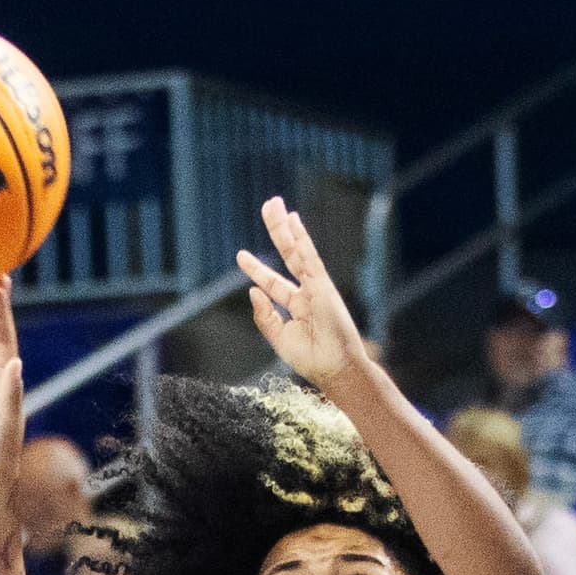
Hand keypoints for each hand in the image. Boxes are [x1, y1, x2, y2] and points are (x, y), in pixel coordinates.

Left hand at [235, 196, 363, 390]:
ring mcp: (316, 287)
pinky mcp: (324, 287)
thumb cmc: (311, 359)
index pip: (273, 282)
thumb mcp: (280, 337)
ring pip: (298, 252)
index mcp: (296, 308)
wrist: (334, 369)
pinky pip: (309, 259)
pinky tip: (293, 222)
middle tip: (267, 208)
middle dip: (277, 232)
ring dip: (287, 228)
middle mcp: (306, 293)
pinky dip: (301, 240)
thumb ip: (265, 315)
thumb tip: (252, 290)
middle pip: (288, 256)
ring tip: (276, 205)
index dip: (257, 268)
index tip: (241, 255)